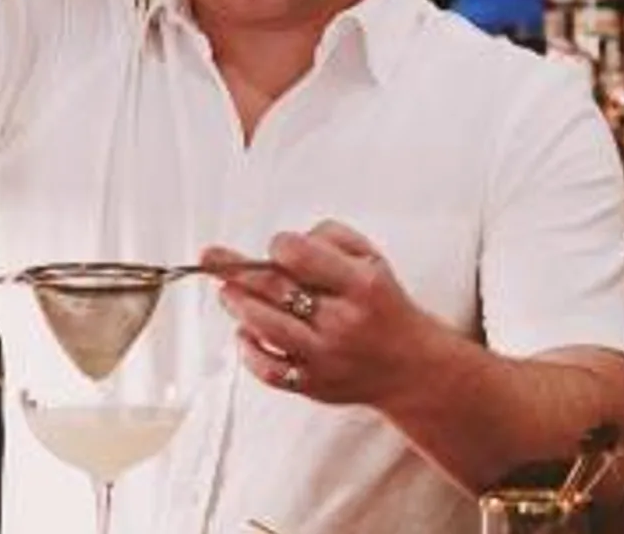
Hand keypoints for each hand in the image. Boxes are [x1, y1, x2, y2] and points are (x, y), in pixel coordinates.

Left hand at [201, 220, 440, 408]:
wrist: (411, 368)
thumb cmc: (384, 306)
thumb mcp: (373, 259)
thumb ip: (331, 238)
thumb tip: (286, 243)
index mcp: (361, 285)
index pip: (300, 256)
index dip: (279, 245)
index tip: (276, 246)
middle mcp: (342, 321)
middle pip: (275, 289)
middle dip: (235, 270)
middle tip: (212, 258)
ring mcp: (326, 357)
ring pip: (266, 327)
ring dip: (238, 305)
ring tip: (227, 293)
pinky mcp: (314, 385)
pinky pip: (269, 370)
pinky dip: (248, 351)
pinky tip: (244, 334)